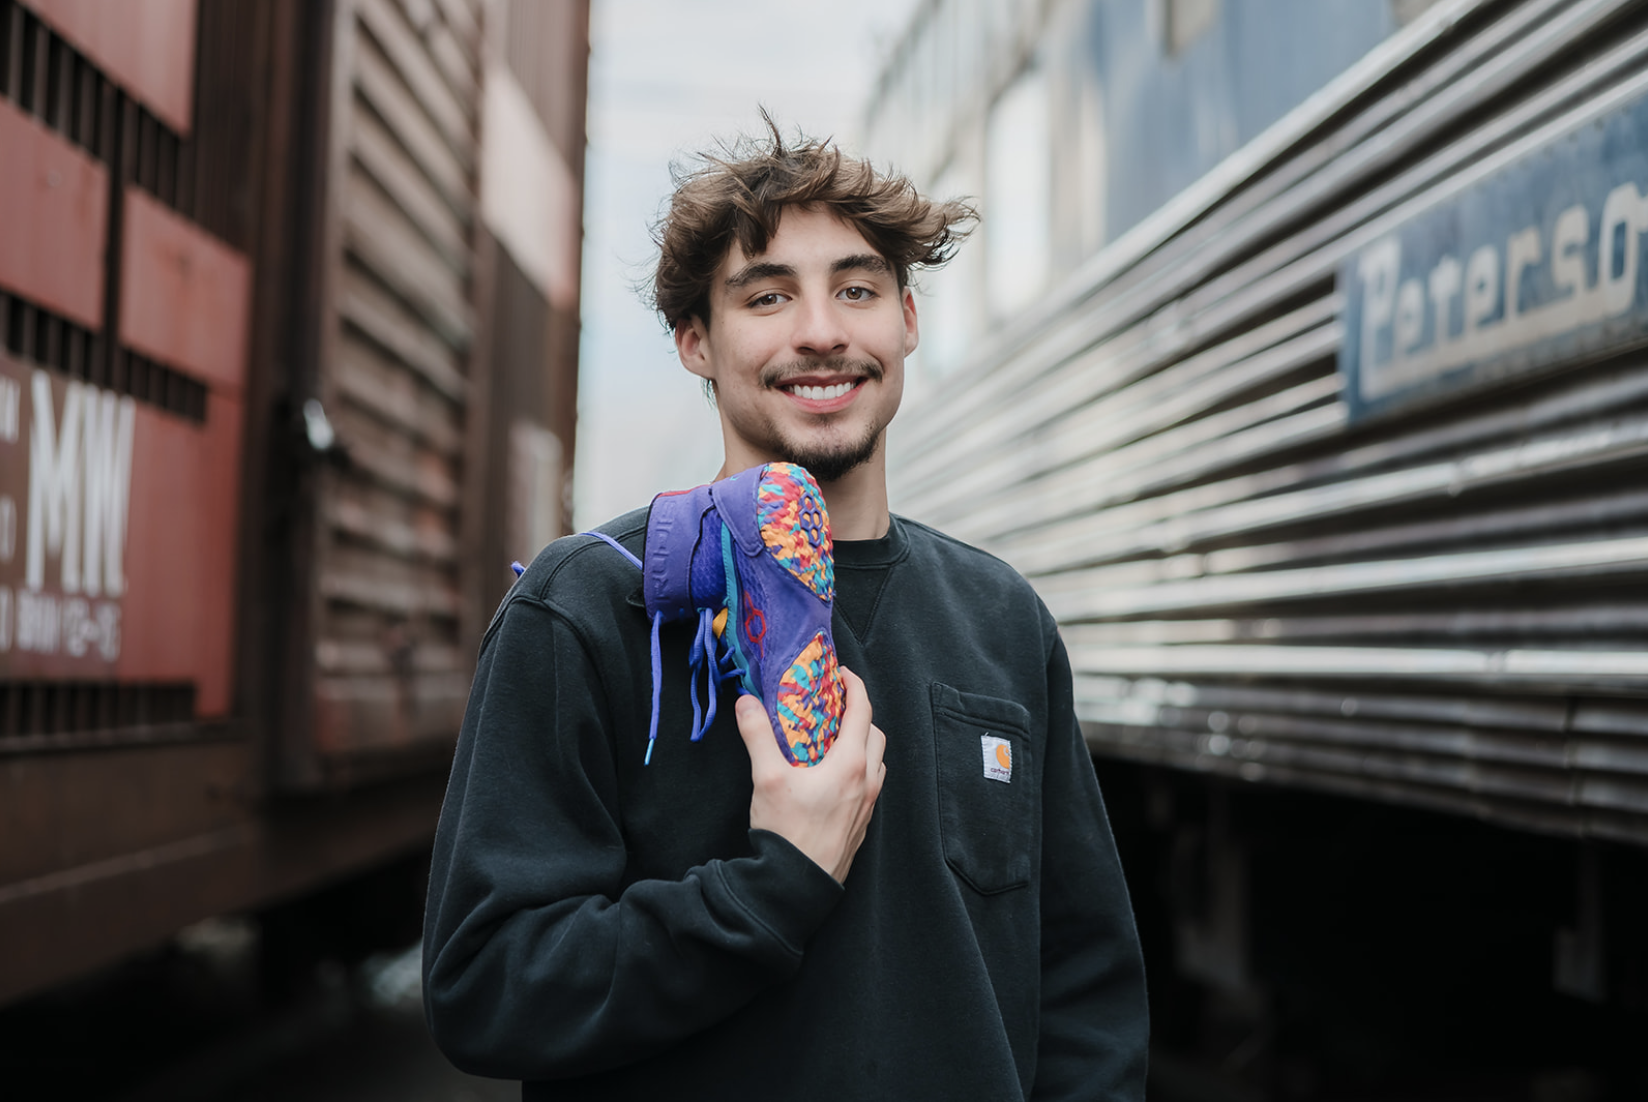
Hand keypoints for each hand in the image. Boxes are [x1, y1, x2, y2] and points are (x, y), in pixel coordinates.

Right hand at [734, 666, 886, 883]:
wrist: (796, 887)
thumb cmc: (787, 832)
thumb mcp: (767, 778)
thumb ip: (758, 735)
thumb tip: (746, 702)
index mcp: (850, 764)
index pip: (862, 712)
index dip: (854, 686)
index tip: (841, 674)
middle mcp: (867, 783)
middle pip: (874, 735)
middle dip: (858, 714)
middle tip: (833, 706)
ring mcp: (867, 806)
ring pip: (876, 762)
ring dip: (861, 744)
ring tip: (832, 740)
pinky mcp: (860, 825)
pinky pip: (870, 786)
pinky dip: (858, 769)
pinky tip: (831, 777)